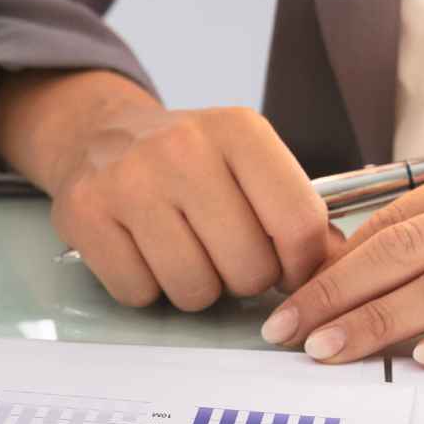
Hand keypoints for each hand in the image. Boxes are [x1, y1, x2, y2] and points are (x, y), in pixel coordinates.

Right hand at [0, 70, 331, 308]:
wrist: (100, 137)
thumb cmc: (188, 162)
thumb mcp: (248, 162)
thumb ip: (296, 211)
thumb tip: (338, 265)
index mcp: (238, 130)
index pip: (298, 223)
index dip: (301, 266)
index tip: (288, 272)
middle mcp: (182, 148)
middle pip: (248, 268)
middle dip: (242, 279)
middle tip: (223, 256)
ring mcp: (129, 180)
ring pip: (194, 290)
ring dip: (194, 288)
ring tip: (183, 253)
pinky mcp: (85, 213)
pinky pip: (139, 293)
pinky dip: (146, 288)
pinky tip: (143, 253)